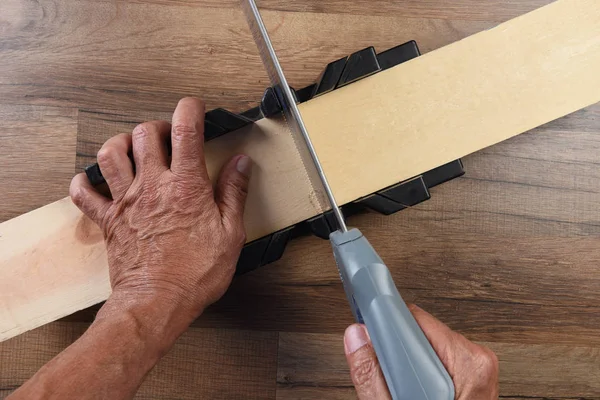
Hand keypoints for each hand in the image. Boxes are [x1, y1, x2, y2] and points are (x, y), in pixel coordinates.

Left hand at [69, 97, 251, 334]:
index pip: (185, 130)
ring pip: (110, 153)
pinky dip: (84, 183)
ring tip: (134, 150)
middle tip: (169, 137)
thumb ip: (234, 193)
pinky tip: (93, 181)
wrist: (156, 303)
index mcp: (186, 186)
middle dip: (158, 126)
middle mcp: (152, 186)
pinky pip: (84, 194)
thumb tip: (241, 164)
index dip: (190, 109)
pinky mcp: (109, 221)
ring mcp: (126, 201)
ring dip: (121, 143)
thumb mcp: (231, 234)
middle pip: (144, 133)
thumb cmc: (194, 274)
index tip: (196, 108)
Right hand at [344, 304, 498, 398]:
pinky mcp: (471, 377)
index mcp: (469, 364)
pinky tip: (412, 391)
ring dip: (406, 363)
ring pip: (425, 345)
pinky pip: (434, 359)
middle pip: (420, 331)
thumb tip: (356, 338)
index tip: (369, 325)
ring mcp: (476, 369)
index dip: (387, 325)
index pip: (416, 319)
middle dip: (397, 350)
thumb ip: (372, 376)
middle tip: (389, 378)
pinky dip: (417, 372)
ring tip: (403, 391)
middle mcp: (477, 361)